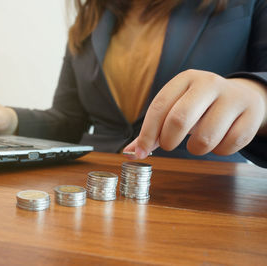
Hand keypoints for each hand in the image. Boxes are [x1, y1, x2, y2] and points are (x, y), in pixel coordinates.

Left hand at [123, 69, 266, 158]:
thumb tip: (130, 151)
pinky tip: (218, 142)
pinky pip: (229, 145)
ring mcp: (233, 98)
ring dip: (196, 149)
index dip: (147, 133)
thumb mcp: (176, 107)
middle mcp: (209, 83)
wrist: (243, 97)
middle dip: (168, 141)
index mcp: (185, 79)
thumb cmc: (200, 106)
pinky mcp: (251, 115)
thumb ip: (154, 129)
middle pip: (179, 119)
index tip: (141, 152)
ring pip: (205, 138)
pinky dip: (219, 151)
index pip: (159, 106)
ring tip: (197, 143)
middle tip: (169, 147)